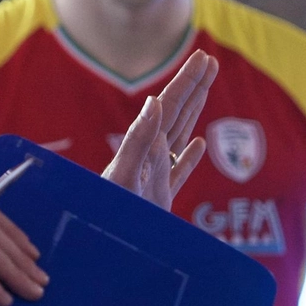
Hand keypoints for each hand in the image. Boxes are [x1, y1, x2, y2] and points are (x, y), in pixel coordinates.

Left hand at [102, 50, 218, 209]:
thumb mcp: (123, 176)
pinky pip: (177, 173)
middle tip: (210, 61)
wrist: (96, 248)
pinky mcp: (158, 201)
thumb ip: (137, 141)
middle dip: (193, 88)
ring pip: (177, 137)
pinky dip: (189, 158)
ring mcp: (154, 178)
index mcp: (142, 148)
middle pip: (176, 115)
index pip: (169, 106)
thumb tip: (154, 102)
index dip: (186, 82)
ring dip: (193, 114)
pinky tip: (197, 146)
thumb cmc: (105, 215)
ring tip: (204, 91)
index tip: (202, 57)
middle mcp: (148, 157)